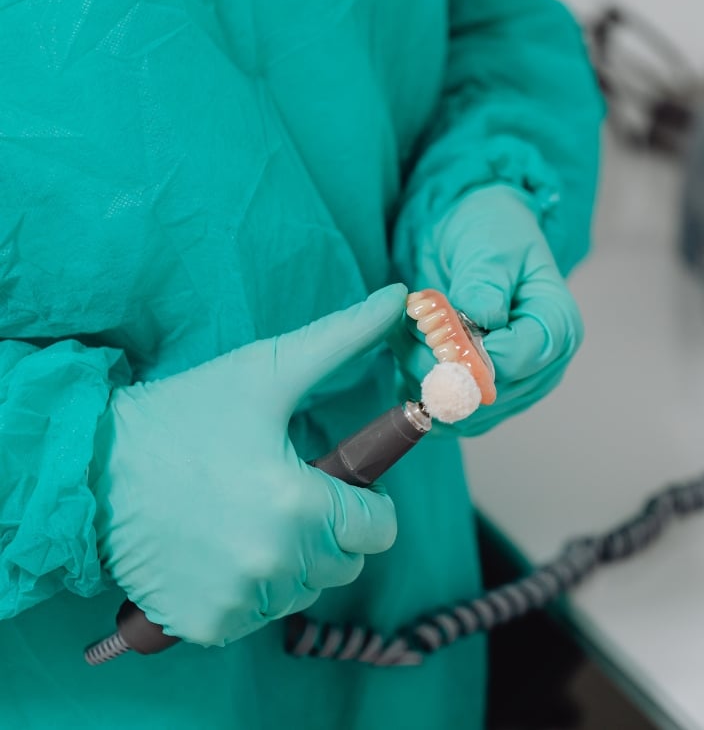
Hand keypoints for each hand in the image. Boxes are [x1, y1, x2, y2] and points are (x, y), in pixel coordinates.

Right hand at [90, 285, 405, 645]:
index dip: (365, 501)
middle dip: (330, 529)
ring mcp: (237, 602)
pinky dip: (250, 589)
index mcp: (299, 505)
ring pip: (305, 590)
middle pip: (345, 562)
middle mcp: (273, 564)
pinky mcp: (205, 625)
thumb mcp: (266, 372)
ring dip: (291, 560)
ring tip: (247, 515)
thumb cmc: (183, 416)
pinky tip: (219, 548)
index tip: (331, 480)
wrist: (89, 467)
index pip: (381, 529)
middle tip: (285, 492)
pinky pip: (259, 615)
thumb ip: (341, 339)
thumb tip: (396, 298)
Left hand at [395, 185, 582, 435]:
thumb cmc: (492, 234)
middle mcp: (543, 365)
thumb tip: (482, 316)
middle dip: (437, 363)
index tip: (432, 330)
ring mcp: (513, 386)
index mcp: (558, 326)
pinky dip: (417, 385)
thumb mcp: (489, 245)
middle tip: (411, 324)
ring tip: (407, 329)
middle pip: (486, 392)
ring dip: (421, 373)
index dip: (469, 354)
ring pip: (460, 408)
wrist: (473, 238)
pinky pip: (446, 410)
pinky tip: (406, 349)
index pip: (517, 360)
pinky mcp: (482, 395)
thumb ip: (485, 282)